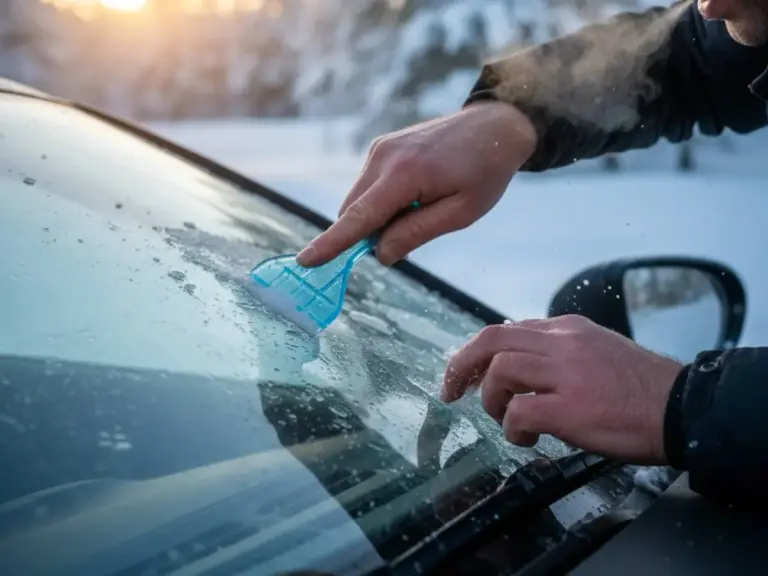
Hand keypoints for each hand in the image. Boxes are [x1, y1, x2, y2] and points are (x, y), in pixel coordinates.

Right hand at [296, 101, 536, 266]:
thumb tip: (378, 253)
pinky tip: (417, 193)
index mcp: (405, 175)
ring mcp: (380, 148)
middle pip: (353, 211)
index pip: (359, 217)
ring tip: (424, 204)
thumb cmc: (485, 172)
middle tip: (410, 233)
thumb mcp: (461, 213)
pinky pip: (369, 186)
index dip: (332, 243)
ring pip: (360, 199)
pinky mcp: (382, 146)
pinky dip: (382, 201)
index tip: (306, 261)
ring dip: (378, 216)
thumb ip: (416, 233)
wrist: (496, 125)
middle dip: (368, 233)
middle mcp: (383, 157)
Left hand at [441, 315, 684, 464]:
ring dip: (492, 400)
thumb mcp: (597, 351)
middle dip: (461, 364)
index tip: (466, 372)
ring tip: (507, 419)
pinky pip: (518, 412)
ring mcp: (566, 374)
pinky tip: (528, 438)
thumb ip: (559, 352)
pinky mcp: (571, 408)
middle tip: (451, 389)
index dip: (478, 352)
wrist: (683, 408)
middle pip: (491, 340)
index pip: (508, 330)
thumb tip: (519, 366)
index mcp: (568, 329)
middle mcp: (563, 343)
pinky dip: (512, 428)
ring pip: (499, 372)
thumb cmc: (641, 388)